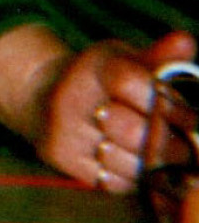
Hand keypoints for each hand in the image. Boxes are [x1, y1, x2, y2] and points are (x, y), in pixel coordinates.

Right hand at [38, 31, 195, 192]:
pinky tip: (135, 165)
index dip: (171, 106)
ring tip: (165, 159)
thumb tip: (186, 41)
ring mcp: (63, 130)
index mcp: (91, 66)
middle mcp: (70, 97)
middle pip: (136, 132)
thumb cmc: (97, 79)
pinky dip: (133, 178)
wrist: (39, 97)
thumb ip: (159, 56)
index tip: (191, 119)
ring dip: (155, 166)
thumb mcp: (123, 60)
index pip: (134, 85)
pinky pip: (114, 181)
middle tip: (186, 149)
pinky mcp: (60, 158)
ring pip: (129, 162)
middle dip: (170, 145)